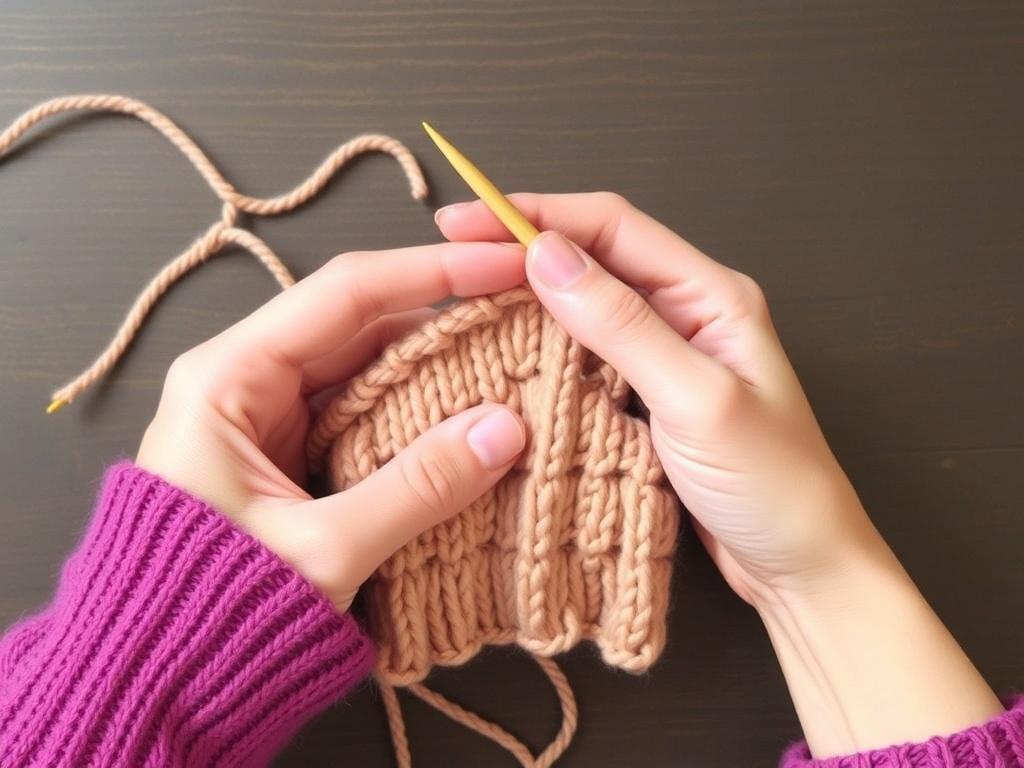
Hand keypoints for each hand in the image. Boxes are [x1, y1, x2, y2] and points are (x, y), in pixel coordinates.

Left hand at [137, 242, 527, 611]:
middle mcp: (248, 381)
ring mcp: (269, 418)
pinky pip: (362, 414)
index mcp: (231, 377)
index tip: (507, 262)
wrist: (156, 675)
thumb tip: (506, 429)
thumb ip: (416, 488)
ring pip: (366, 369)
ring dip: (434, 370)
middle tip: (521, 318)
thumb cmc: (213, 611)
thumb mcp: (321, 550)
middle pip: (360, 324)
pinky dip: (414, 415)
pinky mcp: (290, 454)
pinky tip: (467, 422)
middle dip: (442, 319)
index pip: (346, 293)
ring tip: (509, 368)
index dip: (433, 271)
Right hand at [436, 192, 1001, 755]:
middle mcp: (688, 311)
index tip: (467, 219)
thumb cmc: (772, 485)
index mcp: (711, 294)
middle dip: (523, 247)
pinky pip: (588, 354)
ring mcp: (667, 355)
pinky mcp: (649, 396)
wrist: (801, 567)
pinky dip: (547, 345)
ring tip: (467, 296)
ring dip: (531, 295)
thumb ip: (623, 325)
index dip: (536, 214)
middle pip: (595, 257)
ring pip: (587, 305)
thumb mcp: (696, 400)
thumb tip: (547, 254)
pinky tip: (510, 352)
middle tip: (450, 255)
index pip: (613, 226)